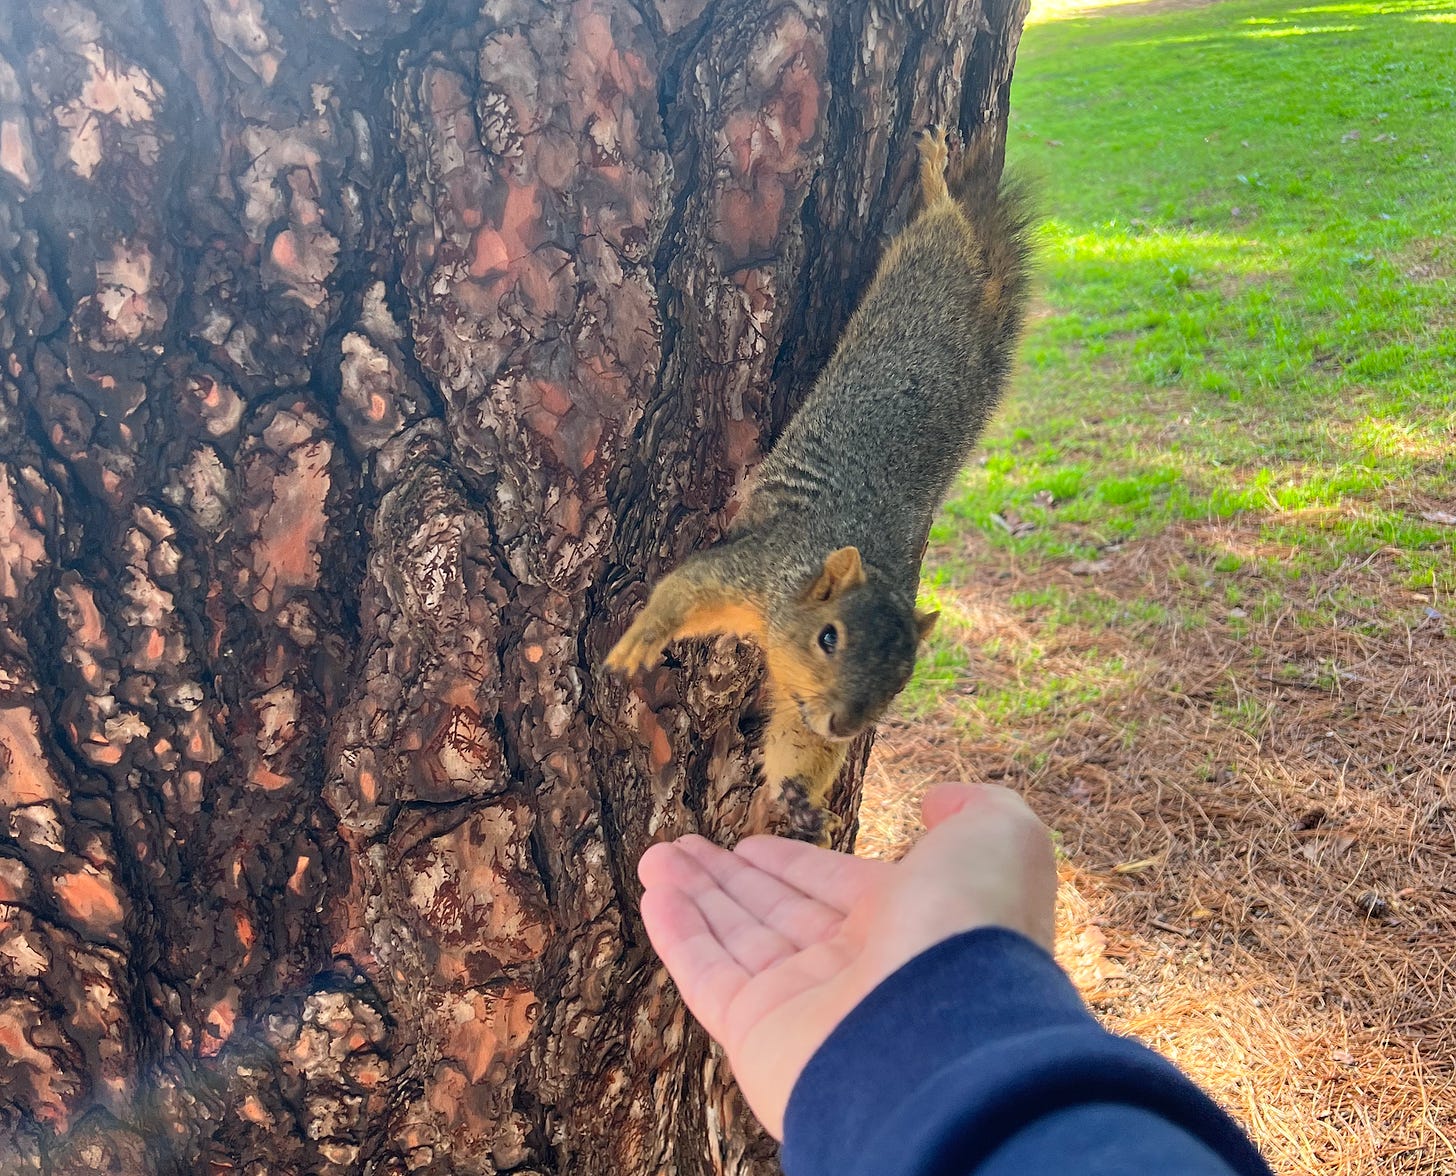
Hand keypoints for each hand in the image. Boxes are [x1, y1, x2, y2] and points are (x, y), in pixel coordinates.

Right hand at [637, 783, 1056, 1138]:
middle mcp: (852, 967)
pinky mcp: (756, 1035)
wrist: (948, 1035)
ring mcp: (802, 1004)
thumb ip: (972, 808)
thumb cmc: (974, 927)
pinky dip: (677, 934)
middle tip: (682, 845)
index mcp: (905, 922)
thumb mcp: (998, 836)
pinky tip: (654, 893)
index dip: (789, 863)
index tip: (749, 843)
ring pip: (735, 938)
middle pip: (774, 912)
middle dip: (727, 877)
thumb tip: (938, 799)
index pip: (830, 886)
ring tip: (656, 856)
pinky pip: (707, 976)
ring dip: (693, 894)